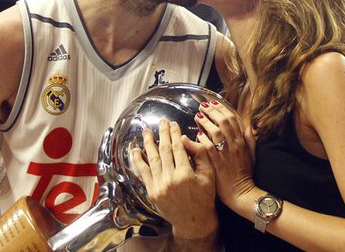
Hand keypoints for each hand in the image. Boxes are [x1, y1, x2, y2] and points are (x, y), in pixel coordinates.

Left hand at [131, 119, 217, 239]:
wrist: (194, 222)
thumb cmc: (204, 197)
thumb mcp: (209, 175)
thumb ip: (200, 155)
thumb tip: (185, 139)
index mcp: (186, 174)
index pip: (178, 148)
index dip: (175, 134)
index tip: (173, 123)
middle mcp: (170, 179)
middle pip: (164, 150)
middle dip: (163, 133)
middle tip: (161, 121)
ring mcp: (159, 186)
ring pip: (152, 159)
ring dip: (148, 143)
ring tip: (146, 131)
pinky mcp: (152, 192)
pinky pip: (143, 173)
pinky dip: (138, 161)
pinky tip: (135, 150)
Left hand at [194, 100, 255, 210]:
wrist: (242, 193)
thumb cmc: (244, 174)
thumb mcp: (251, 154)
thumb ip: (250, 139)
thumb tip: (250, 126)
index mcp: (242, 142)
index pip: (233, 119)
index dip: (222, 109)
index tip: (212, 102)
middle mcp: (235, 145)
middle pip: (225, 122)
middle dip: (213, 111)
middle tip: (202, 106)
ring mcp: (227, 154)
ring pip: (217, 133)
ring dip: (207, 122)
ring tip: (198, 116)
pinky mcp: (218, 164)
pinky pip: (210, 149)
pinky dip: (203, 140)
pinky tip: (196, 135)